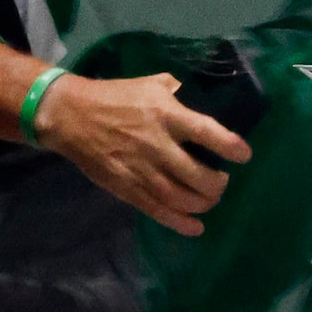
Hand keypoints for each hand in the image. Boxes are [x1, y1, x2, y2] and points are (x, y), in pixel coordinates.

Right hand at [35, 69, 251, 236]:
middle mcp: (156, 144)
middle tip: (221, 180)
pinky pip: (157, 210)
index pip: (206, 132)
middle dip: (218, 184)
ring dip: (203, 204)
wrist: (68, 115)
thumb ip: (178, 93)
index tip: (243, 155)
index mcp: (165, 115)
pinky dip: (180, 223)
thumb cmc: (114, 97)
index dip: (229, 146)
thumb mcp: (150, 84)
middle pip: (198, 175)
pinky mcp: (125, 186)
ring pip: (181, 198)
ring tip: (208, 198)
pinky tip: (195, 227)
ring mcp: (140, 168)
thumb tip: (203, 100)